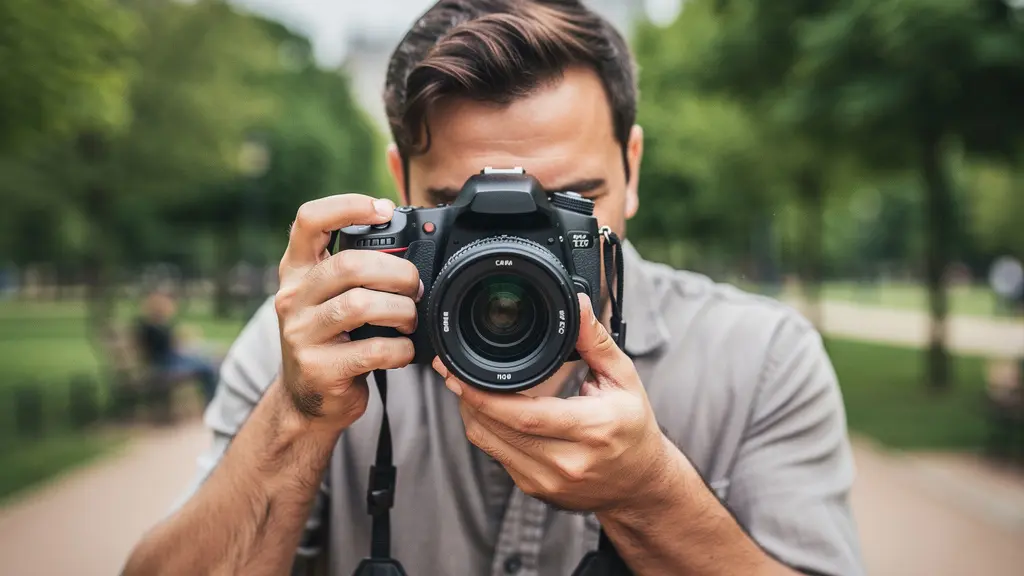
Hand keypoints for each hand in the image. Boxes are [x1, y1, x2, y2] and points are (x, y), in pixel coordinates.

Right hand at [275, 194, 423, 430]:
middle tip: (414, 288)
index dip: (347, 206)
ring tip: (410, 320)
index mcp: (296, 271)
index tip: (382, 210)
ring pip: (361, 305)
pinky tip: (403, 351)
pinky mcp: (319, 368)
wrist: (308, 400)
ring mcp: (301, 334)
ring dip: (401, 311)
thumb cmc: (332, 340)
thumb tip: (412, 249)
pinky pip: (372, 350)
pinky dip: (399, 349)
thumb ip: (355, 271)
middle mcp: (292, 297)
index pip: (308, 221)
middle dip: (396, 273)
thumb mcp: (329, 298)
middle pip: (349, 264)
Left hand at [433, 293, 678, 513]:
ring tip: (462, 385)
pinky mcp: (535, 489)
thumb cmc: (633, 428)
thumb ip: (596, 341)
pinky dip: (486, 430)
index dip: (485, 395)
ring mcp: (548, 481)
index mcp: (592, 430)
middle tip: (449, 371)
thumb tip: (579, 305)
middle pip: (498, 429)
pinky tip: (485, 410)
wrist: (640, 484)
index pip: (525, 416)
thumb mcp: (624, 379)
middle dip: (467, 397)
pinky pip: (497, 456)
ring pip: (490, 444)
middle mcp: (567, 461)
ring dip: (471, 413)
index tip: (461, 373)